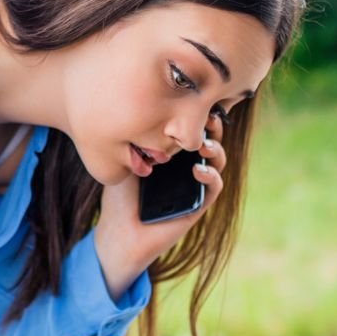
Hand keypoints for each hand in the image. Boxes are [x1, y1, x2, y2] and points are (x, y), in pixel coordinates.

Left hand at [96, 111, 228, 293]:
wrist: (119, 233)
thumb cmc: (120, 198)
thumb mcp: (125, 162)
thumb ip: (137, 140)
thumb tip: (145, 112)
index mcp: (172, 155)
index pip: (191, 130)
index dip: (197, 115)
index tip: (193, 102)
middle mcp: (187, 168)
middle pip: (209, 140)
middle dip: (212, 127)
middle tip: (206, 118)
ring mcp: (195, 186)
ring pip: (217, 162)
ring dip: (216, 149)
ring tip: (203, 145)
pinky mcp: (199, 205)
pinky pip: (214, 188)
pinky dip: (211, 176)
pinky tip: (198, 170)